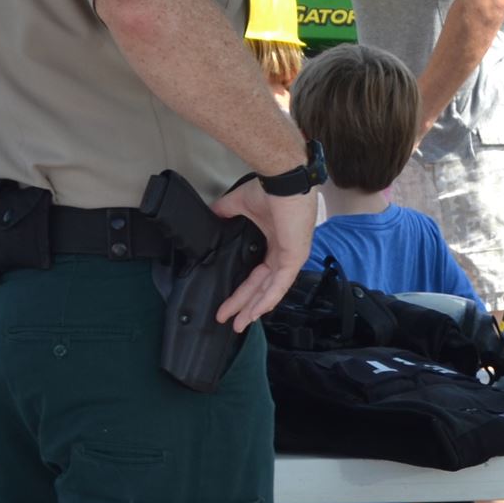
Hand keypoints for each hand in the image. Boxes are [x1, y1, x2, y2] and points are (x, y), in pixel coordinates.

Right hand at [209, 178, 316, 327]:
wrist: (283, 178)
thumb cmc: (269, 188)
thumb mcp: (240, 205)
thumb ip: (224, 213)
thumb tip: (209, 217)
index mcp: (275, 243)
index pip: (257, 274)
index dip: (242, 290)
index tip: (225, 303)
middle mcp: (284, 253)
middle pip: (261, 287)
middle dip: (244, 305)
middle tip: (228, 321)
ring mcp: (291, 257)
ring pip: (271, 290)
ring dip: (254, 308)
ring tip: (239, 323)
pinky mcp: (294, 257)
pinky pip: (281, 284)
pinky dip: (268, 298)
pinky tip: (256, 312)